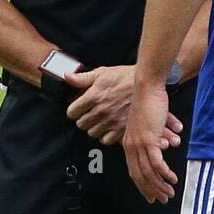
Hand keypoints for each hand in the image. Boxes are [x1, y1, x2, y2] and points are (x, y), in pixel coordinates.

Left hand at [65, 65, 183, 146]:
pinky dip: (105, 135)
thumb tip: (67, 76)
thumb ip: (82, 78)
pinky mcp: (121, 129)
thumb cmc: (125, 77)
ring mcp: (111, 121)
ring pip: (92, 133)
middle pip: (81, 124)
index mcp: (93, 96)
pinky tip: (108, 127)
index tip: (78, 109)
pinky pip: (106, 140)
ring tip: (100, 120)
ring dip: (94, 127)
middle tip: (89, 113)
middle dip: (83, 118)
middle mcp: (101, 110)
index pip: (72, 112)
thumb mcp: (102, 73)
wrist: (146, 84)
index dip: (74, 110)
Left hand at [123, 82, 178, 203]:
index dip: (143, 186)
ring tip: (170, 193)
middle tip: (162, 199)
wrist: (147, 88)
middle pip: (140, 176)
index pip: (134, 171)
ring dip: (160, 185)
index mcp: (128, 144)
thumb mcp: (147, 124)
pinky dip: (165, 174)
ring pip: (149, 172)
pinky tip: (172, 179)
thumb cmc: (149, 103)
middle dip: (152, 191)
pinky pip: (157, 163)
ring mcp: (139, 144)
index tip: (151, 196)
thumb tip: (165, 146)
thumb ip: (154, 138)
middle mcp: (131, 146)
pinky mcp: (149, 140)